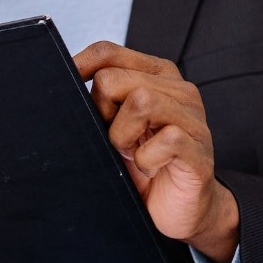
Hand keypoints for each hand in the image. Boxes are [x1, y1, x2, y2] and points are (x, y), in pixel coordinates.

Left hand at [74, 41, 238, 262]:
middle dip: (103, 113)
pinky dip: (146, 160)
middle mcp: (178, 89)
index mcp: (155, 75)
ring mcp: (193, 117)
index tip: (64, 86)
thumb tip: (63, 86)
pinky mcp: (198, 149)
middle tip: (116, 140)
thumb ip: (102, 101)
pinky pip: (166, 140)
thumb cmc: (145, 164)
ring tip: (132, 153)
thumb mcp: (116, 127)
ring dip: (123, 136)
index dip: (80, 66)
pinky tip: (149, 168)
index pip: (108, 52)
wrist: (180, 209)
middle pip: (114, 79)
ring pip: (141, 101)